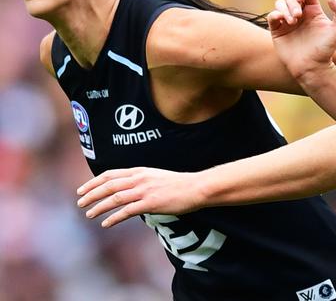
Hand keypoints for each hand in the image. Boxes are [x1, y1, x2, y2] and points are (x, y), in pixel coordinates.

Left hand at [76, 167, 202, 227]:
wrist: (196, 187)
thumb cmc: (179, 184)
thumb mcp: (157, 177)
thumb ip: (142, 181)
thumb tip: (129, 189)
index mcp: (140, 171)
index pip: (111, 174)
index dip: (94, 182)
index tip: (82, 189)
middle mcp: (140, 179)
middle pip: (108, 185)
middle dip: (91, 194)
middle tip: (79, 202)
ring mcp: (144, 191)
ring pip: (114, 198)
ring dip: (98, 207)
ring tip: (88, 214)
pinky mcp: (150, 203)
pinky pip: (126, 211)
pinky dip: (113, 218)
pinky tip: (106, 224)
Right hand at [267, 0, 335, 77]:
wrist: (312, 68)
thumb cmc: (326, 50)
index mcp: (313, 10)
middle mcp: (300, 13)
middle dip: (293, 2)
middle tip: (298, 16)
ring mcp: (288, 21)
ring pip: (280, 3)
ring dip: (284, 9)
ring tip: (292, 21)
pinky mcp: (278, 30)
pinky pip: (272, 15)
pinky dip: (275, 14)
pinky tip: (282, 21)